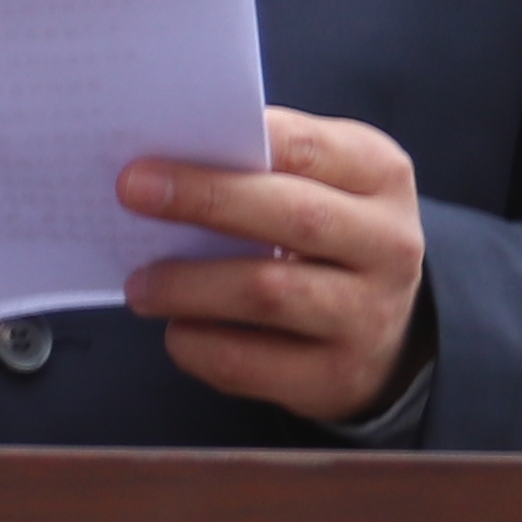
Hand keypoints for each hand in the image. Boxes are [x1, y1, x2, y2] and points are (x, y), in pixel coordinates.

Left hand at [121, 110, 432, 424]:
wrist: (389, 330)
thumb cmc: (329, 236)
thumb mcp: (323, 183)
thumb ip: (267, 165)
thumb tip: (167, 163)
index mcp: (381, 176)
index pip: (309, 148)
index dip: (235, 143)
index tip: (161, 149)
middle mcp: (388, 245)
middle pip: (294, 216)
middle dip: (205, 200)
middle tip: (132, 193)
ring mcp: (367, 316)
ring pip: (267, 293)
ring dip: (189, 285)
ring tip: (141, 284)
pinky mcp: (335, 377)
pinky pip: (249, 362)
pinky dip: (197, 344)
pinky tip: (177, 330)